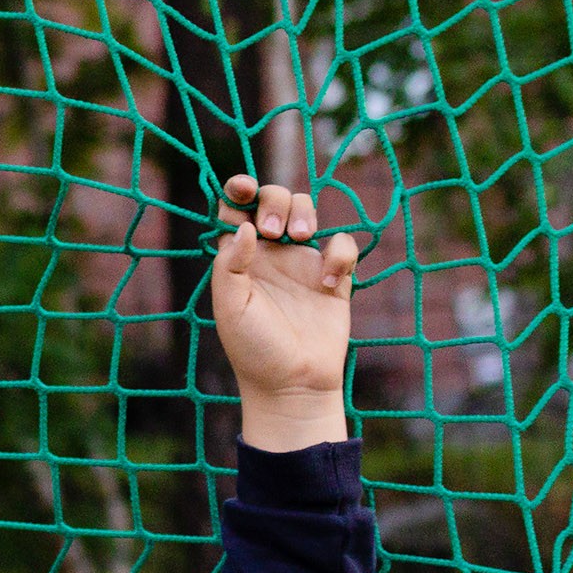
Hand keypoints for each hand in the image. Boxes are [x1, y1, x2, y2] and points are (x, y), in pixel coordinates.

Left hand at [209, 175, 359, 445]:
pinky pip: (342, 244)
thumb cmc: (254, 349)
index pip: (235, 210)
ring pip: (306, 211)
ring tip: (300, 237)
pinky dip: (339, 253)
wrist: (294, 384)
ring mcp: (302, 263)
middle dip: (275, 201)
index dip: (238, 190)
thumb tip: (245, 227)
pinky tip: (329, 282)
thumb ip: (231, 265)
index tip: (243, 188)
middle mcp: (269, 253)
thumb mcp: (230, 308)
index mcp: (239, 257)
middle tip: (275, 232)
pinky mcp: (334, 277)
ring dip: (303, 212)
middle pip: (273, 200)